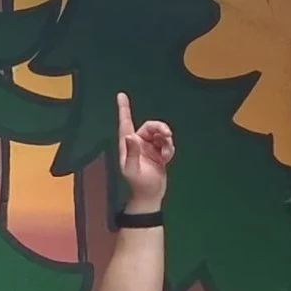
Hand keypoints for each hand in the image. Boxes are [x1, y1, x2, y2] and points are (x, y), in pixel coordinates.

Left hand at [115, 93, 174, 210]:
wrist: (151, 195)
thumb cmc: (139, 184)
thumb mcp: (133, 170)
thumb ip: (132, 153)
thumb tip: (130, 136)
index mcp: (128, 145)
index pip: (125, 123)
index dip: (124, 109)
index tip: (121, 95)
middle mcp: (137, 143)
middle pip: (150, 126)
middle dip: (160, 128)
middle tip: (168, 134)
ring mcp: (149, 147)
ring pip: (160, 134)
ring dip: (166, 141)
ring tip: (167, 154)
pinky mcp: (159, 152)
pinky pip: (167, 143)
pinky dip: (169, 148)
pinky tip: (167, 158)